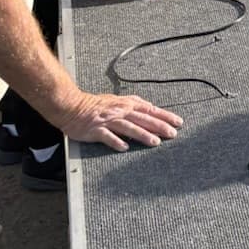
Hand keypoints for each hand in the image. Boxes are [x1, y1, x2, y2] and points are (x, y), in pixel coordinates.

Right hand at [55, 91, 184, 150]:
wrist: (71, 106)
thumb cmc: (94, 104)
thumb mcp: (116, 100)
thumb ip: (133, 103)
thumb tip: (149, 106)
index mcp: (125, 104)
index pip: (150, 110)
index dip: (165, 116)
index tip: (178, 122)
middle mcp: (119, 111)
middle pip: (143, 119)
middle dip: (159, 126)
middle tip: (172, 134)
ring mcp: (108, 121)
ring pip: (128, 127)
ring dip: (142, 135)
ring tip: (154, 142)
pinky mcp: (96, 130)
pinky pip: (107, 136)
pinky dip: (116, 142)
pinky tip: (125, 148)